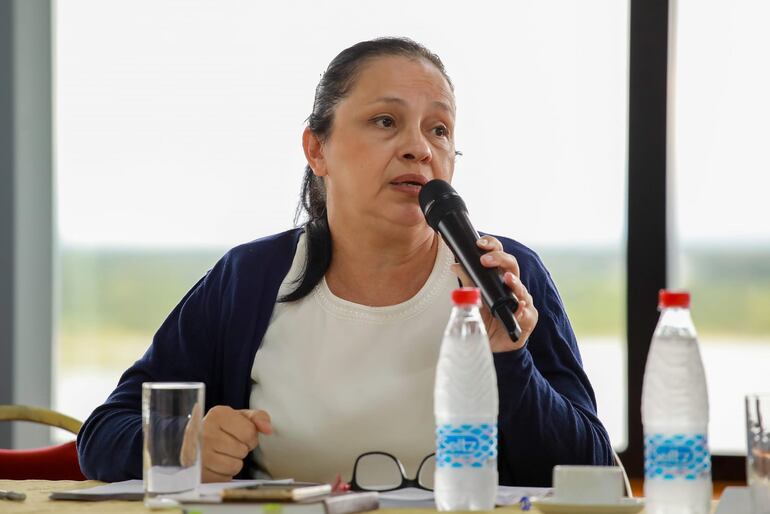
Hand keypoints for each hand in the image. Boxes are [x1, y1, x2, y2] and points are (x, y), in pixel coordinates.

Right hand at [199, 405, 272, 481]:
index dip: (250, 437)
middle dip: (241, 449)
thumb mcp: (240, 417)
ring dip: (234, 462)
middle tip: (230, 445)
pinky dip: (224, 474)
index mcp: (217, 414)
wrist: (195, 441)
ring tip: (224, 454)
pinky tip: (217, 464)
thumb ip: (258, 418)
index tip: (240, 435)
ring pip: (234, 466)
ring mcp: (199, 453)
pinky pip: (223, 478)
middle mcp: (205, 432)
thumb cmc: (221, 428)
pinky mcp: (197, 471)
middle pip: (242, 450)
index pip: (249, 433)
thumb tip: (268, 429)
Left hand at [450, 236, 537, 352]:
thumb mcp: (474, 299)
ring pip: (521, 287)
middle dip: (499, 259)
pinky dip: (521, 309)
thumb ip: (468, 282)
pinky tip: (518, 305)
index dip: (492, 246)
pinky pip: (527, 312)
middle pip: (511, 265)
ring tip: (507, 278)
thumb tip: (455, 266)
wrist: (493, 343)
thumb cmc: (486, 318)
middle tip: (485, 260)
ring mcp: (523, 300)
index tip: (480, 243)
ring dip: (514, 282)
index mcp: (500, 277)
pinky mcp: (529, 317)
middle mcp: (514, 285)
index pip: (499, 255)